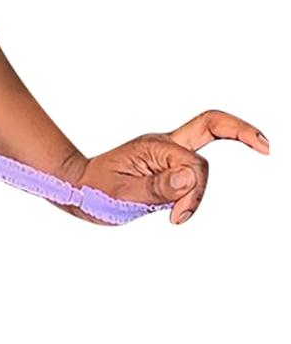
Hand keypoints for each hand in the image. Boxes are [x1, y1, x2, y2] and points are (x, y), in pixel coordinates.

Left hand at [64, 110, 268, 225]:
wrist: (77, 190)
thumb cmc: (94, 190)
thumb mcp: (121, 194)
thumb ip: (157, 187)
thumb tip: (190, 177)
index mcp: (154, 146)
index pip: (193, 164)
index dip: (193, 193)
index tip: (178, 218)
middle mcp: (163, 145)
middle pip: (209, 125)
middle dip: (240, 130)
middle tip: (266, 147)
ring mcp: (167, 155)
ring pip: (203, 161)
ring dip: (198, 192)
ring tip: (174, 218)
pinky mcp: (167, 168)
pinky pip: (193, 173)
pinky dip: (194, 192)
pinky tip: (180, 212)